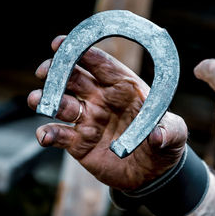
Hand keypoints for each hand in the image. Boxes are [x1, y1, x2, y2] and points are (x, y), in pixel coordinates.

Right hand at [28, 36, 186, 190]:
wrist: (152, 172)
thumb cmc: (164, 145)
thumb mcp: (175, 135)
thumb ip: (169, 131)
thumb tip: (157, 136)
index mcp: (124, 88)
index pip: (101, 64)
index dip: (83, 50)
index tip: (63, 43)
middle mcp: (102, 99)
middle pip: (75, 77)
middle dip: (58, 70)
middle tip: (45, 70)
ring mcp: (89, 120)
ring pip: (62, 103)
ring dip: (48, 100)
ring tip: (39, 102)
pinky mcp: (79, 142)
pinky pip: (59, 135)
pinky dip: (49, 134)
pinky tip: (46, 136)